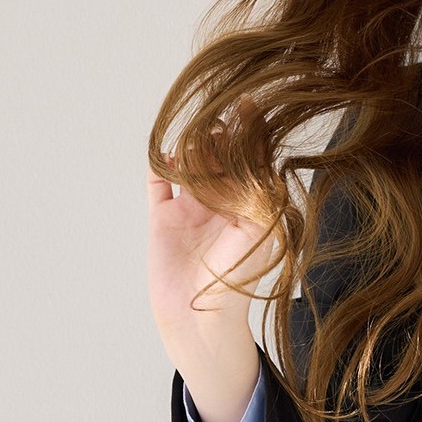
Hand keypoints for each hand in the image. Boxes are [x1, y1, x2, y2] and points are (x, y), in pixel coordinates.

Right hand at [147, 120, 274, 421]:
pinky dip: (160, 164)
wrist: (201, 316)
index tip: (249, 105)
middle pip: (217, 155)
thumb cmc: (239, 279)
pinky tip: (167, 152)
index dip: (247, 132)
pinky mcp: (162, 218)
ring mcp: (190, 208)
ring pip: (188, 164)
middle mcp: (220, 203)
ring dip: (192, 146)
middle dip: (219, 135)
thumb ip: (262, 197)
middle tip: (221, 123)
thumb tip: (263, 160)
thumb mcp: (261, 234)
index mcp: (248, 206)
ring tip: (198, 136)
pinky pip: (158, 183)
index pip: (247, 160)